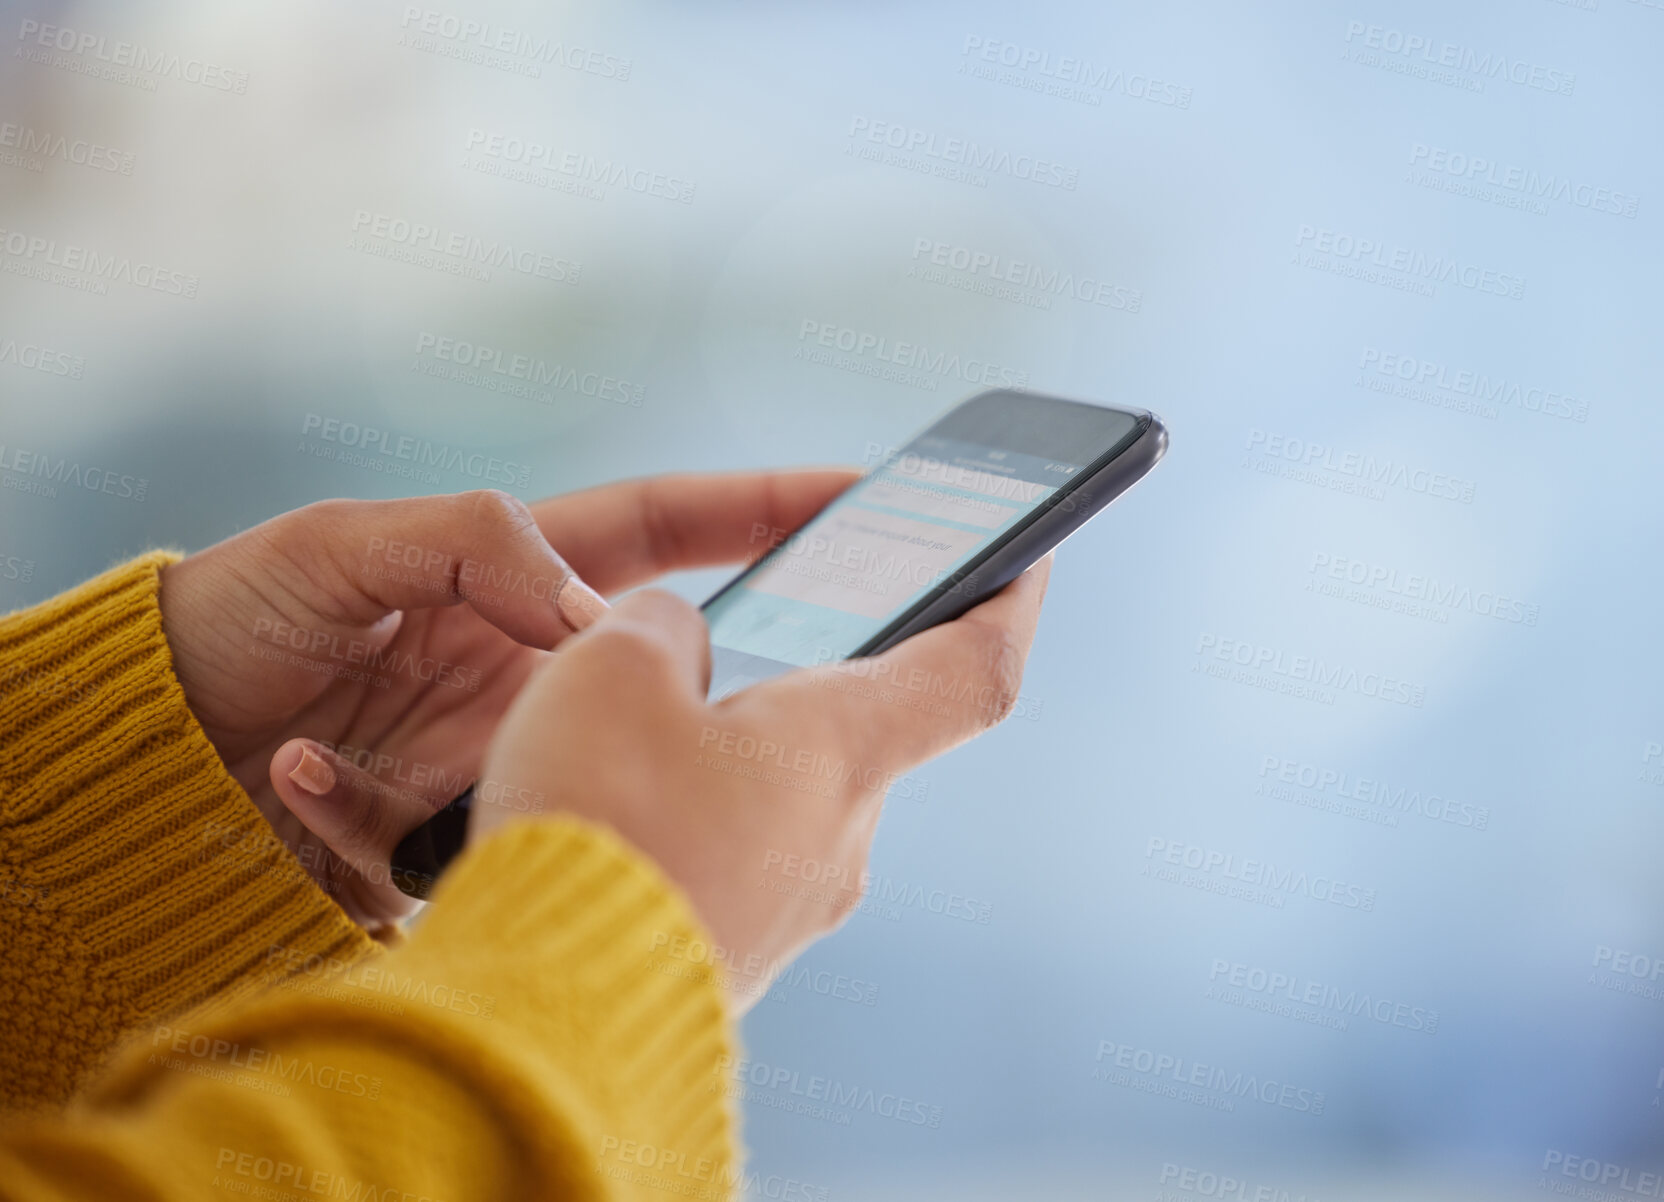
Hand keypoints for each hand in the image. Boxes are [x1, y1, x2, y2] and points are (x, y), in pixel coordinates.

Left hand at [159, 472, 858, 929]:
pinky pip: (478, 839)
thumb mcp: (346, 545)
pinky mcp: (462, 830)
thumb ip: (478, 546)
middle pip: (653, 666)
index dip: (764, 510)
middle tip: (744, 702)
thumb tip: (595, 615)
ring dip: (538, 779)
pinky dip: (387, 825)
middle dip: (702, 684)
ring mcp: (506, 749)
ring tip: (435, 764)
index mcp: (520, 575)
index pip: (669, 530)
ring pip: (584, 769)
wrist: (148, 743)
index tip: (858, 499)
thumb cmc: (238, 613)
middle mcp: (532, 664)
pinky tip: (302, 780)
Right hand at [470, 556, 1051, 1012]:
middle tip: (771, 617)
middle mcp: (841, 834)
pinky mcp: (738, 949)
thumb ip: (660, 625)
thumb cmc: (591, 830)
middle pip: (863, 727)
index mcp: (841, 749)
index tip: (1027, 557)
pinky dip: (705, 808)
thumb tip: (676, 646)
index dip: (1008, 601)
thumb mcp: (610, 669)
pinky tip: (628, 801)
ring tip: (646, 718)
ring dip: (740, 746)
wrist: (538, 1015)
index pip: (973, 668)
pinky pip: (741, 853)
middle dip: (815, 672)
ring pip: (789, 792)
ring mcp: (793, 904)